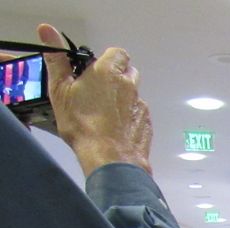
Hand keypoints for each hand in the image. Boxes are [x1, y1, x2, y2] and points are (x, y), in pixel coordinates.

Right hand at [37, 23, 152, 174]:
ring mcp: (141, 105)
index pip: (117, 53)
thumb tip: (48, 32)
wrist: (110, 159)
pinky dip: (129, 118)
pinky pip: (138, 114)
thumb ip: (57, 61)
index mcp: (109, 72)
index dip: (107, 60)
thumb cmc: (82, 124)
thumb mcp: (60, 90)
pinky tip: (116, 129)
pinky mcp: (148, 124)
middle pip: (128, 72)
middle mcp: (130, 86)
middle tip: (97, 93)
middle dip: (116, 78)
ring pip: (133, 95)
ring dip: (122, 99)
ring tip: (105, 115)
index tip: (94, 71)